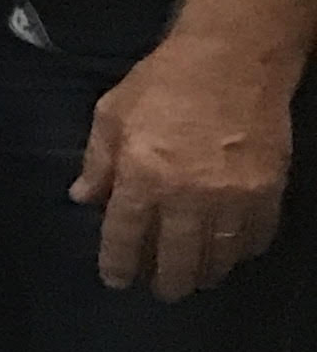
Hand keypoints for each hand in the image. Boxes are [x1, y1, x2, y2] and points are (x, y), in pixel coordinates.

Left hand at [75, 34, 295, 298]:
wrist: (232, 60)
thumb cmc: (164, 82)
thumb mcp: (112, 114)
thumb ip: (98, 161)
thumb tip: (83, 198)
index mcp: (142, 175)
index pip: (126, 236)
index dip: (119, 264)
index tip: (117, 280)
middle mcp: (187, 194)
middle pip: (177, 258)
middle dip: (167, 282)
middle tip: (163, 291)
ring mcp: (232, 196)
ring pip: (219, 254)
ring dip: (205, 272)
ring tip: (196, 278)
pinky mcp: (267, 190)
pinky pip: (255, 236)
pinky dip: (242, 250)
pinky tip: (232, 253)